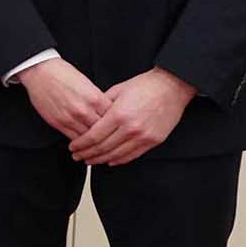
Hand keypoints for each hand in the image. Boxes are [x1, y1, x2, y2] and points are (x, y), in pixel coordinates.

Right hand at [18, 58, 110, 141]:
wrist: (40, 72)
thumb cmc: (62, 74)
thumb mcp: (87, 84)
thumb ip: (97, 99)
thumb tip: (105, 111)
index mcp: (95, 98)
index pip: (113, 117)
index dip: (116, 123)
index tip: (117, 126)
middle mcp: (84, 110)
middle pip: (103, 130)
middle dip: (106, 135)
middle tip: (109, 138)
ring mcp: (71, 118)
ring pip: (88, 138)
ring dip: (93, 142)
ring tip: (98, 144)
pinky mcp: (59, 123)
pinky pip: (74, 138)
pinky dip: (80, 142)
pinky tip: (83, 142)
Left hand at [68, 67, 196, 166]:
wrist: (172, 87)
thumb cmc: (144, 85)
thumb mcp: (118, 90)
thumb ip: (102, 105)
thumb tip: (88, 116)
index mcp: (118, 114)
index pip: (94, 136)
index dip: (81, 144)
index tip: (72, 147)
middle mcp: (130, 128)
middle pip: (103, 148)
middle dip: (87, 154)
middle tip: (77, 156)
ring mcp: (143, 136)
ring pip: (117, 155)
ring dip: (101, 159)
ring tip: (90, 161)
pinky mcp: (154, 141)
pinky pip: (133, 155)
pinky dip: (119, 160)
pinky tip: (109, 161)